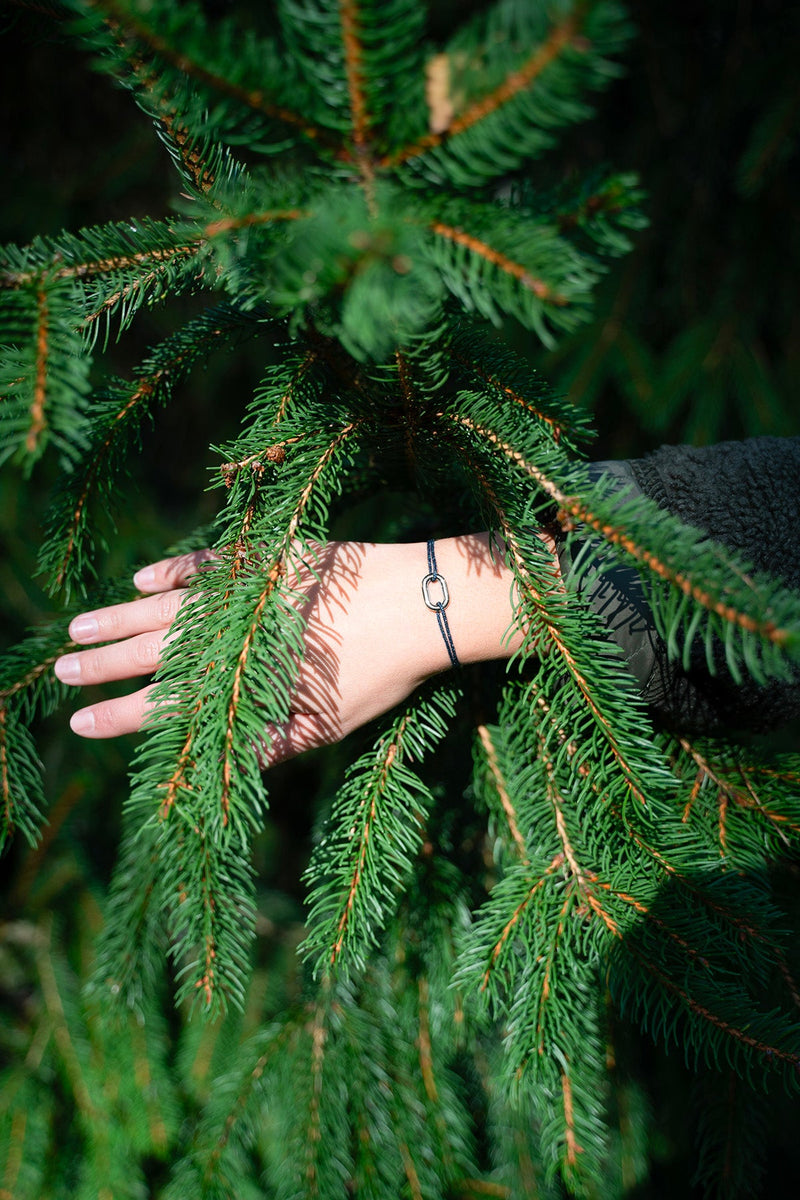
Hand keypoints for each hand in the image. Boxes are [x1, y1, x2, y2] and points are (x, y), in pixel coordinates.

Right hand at [54, 535, 533, 764]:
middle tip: (60, 672)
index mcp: (244, 681)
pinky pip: (206, 563)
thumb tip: (223, 765)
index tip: (80, 721)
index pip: (166, 704)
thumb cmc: (382, 672)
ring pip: (165, 608)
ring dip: (118, 617)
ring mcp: (246, 591)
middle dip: (103, 665)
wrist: (422, 601)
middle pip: (152, 652)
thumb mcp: (327, 724)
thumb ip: (271, 743)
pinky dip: (172, 571)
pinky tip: (142, 578)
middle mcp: (233, 634)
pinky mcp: (265, 557)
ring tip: (76, 628)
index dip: (120, 714)